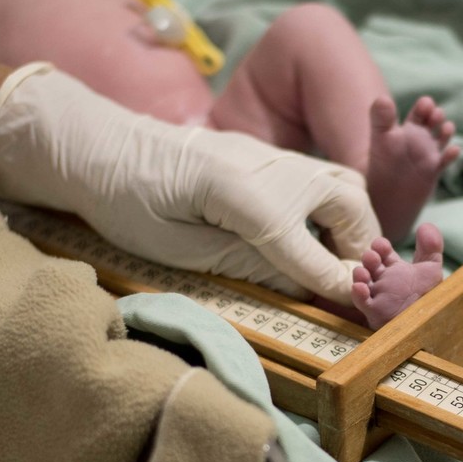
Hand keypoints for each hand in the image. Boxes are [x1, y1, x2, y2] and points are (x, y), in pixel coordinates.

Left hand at [0, 65, 380, 302]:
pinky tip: (317, 238)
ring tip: (342, 265)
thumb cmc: (125, 202)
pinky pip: (322, 177)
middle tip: (354, 287)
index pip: (311, 251)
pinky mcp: (265, 156)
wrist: (101, 147)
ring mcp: (271, 156)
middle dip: (362, 249)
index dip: (340, 288)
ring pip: (342, 184)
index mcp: (245, 195)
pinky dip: (336, 209)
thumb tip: (304, 285)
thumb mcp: (176, 251)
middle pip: (347, 204)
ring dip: (354, 226)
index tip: (361, 314)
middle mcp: (271, 168)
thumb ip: (246, 265)